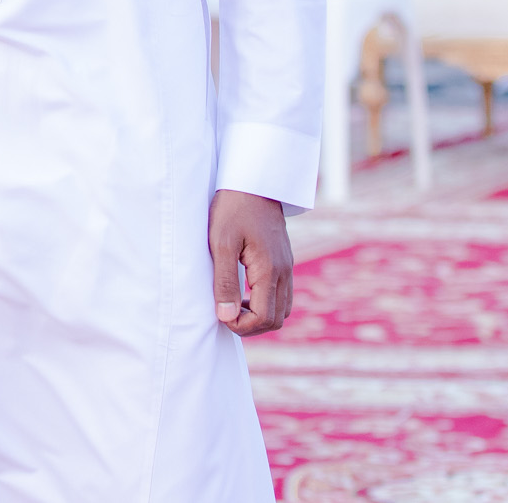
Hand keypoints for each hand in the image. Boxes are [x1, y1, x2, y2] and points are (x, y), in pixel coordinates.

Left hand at [209, 189, 291, 335]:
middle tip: (224, 312)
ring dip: (259, 315)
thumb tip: (226, 317)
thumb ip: (224, 281)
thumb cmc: (232, 209)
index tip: (220, 314)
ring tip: (233, 303)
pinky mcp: (284, 261)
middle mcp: (284, 272)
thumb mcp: (220, 244)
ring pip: (282, 309)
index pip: (264, 318)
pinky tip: (243, 292)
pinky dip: (265, 303)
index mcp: (270, 270)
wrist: (253, 181)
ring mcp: (287, 267)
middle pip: (276, 320)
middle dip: (250, 325)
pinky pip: (282, 295)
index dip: (241, 326)